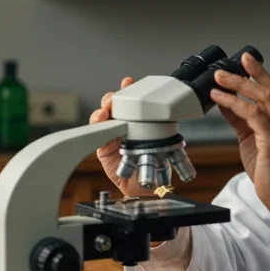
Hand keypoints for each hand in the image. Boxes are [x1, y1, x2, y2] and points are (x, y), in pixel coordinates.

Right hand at [90, 77, 153, 197]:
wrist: (148, 188)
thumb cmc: (157, 165)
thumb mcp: (165, 145)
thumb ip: (164, 130)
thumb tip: (174, 111)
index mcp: (140, 121)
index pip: (133, 101)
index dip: (128, 89)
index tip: (128, 82)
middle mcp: (125, 125)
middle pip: (114, 105)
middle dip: (113, 98)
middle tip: (115, 98)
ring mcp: (112, 135)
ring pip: (103, 116)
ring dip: (103, 110)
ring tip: (106, 111)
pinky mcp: (103, 147)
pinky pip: (96, 134)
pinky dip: (96, 125)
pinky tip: (100, 121)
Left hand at [210, 53, 269, 229]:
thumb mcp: (251, 140)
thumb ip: (240, 120)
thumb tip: (225, 102)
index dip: (259, 73)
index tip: (244, 60)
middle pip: (268, 89)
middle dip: (247, 74)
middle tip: (226, 66)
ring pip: (261, 98)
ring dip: (237, 86)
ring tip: (218, 79)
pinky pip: (253, 116)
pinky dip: (235, 104)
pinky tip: (220, 99)